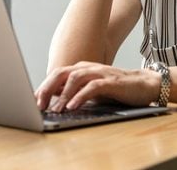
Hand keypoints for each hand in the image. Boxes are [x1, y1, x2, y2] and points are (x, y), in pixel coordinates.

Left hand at [34, 61, 161, 111]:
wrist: (144, 84)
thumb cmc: (117, 89)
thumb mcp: (92, 91)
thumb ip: (75, 92)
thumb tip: (55, 102)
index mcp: (81, 69)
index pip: (57, 74)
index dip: (43, 86)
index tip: (33, 100)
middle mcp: (88, 68)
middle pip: (61, 73)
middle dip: (47, 88)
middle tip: (38, 103)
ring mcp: (99, 73)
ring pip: (74, 78)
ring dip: (63, 94)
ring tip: (55, 108)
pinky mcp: (110, 81)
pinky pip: (92, 87)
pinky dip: (80, 96)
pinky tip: (73, 106)